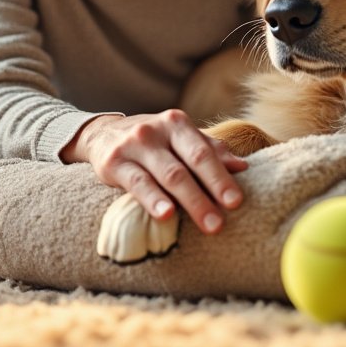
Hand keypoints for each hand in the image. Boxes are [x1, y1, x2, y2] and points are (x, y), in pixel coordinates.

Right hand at [61, 111, 247, 234]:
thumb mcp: (179, 140)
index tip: (237, 202)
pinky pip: (137, 183)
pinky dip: (153, 199)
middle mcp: (157, 130)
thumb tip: (242, 166)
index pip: (204, 152)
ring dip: (188, 200)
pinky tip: (166, 214)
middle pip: (188, 165)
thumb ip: (210, 150)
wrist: (102, 134)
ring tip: (204, 223)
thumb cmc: (153, 142)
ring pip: (167, 175)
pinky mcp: (113, 162)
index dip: (221, 177)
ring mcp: (134, 145)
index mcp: (177, 123)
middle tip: (221, 222)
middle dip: (208, 194)